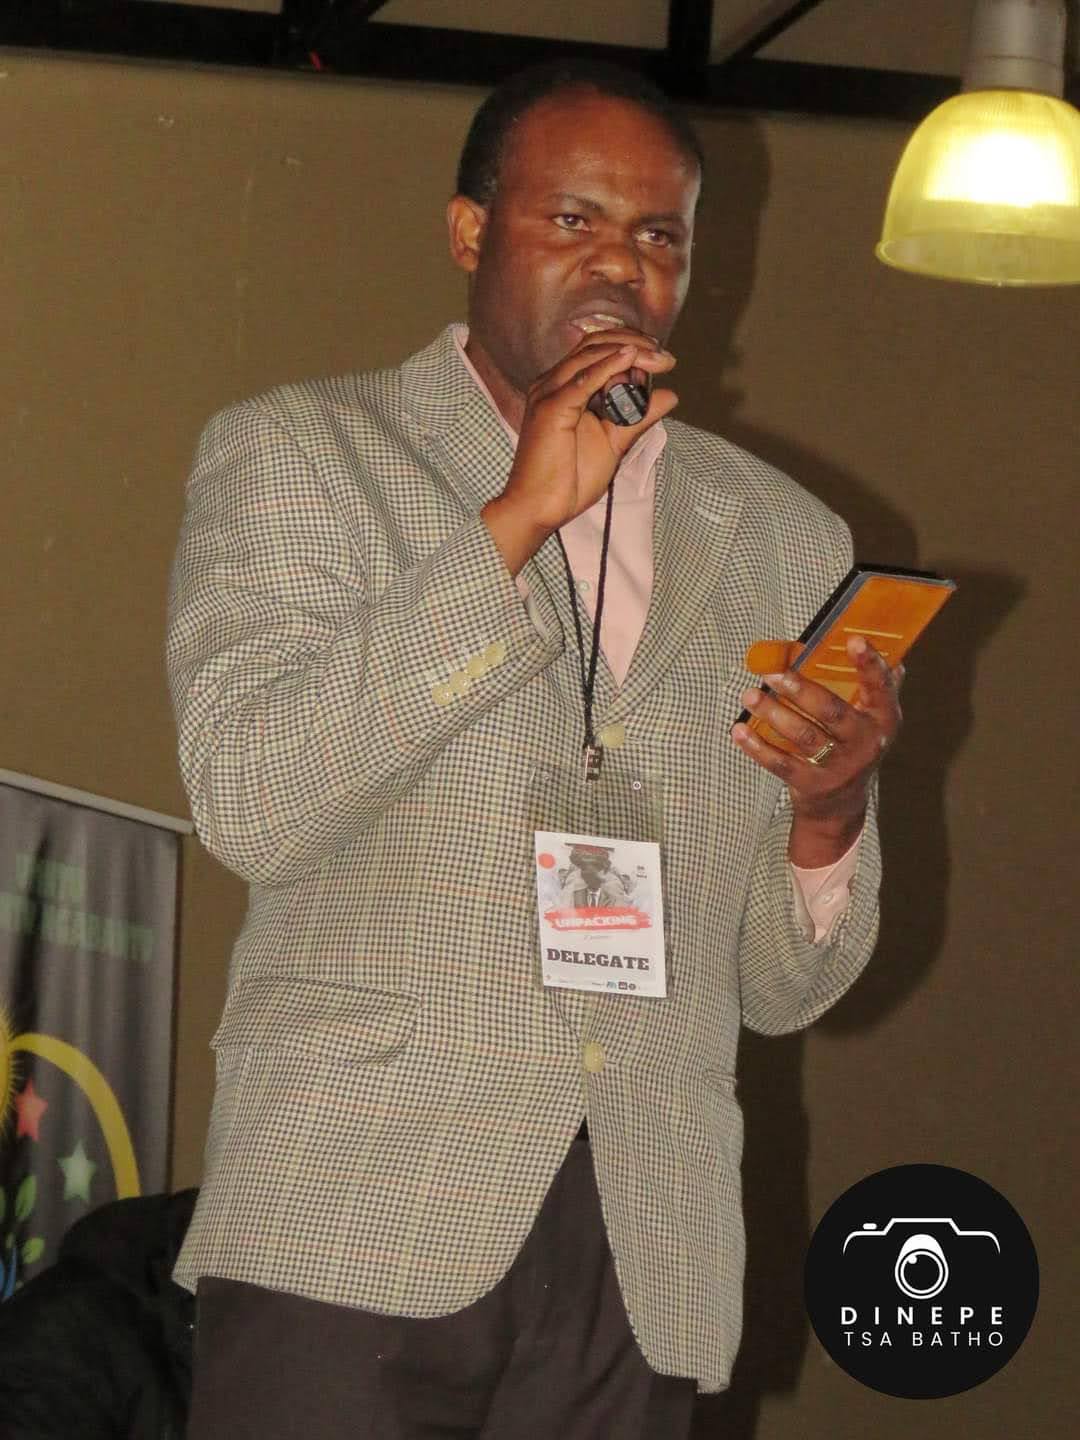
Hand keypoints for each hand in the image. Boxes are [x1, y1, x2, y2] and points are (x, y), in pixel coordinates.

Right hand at [481, 330, 676, 573]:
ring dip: (629, 352)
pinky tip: (632, 358)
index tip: (664, 359)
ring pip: (591, 355)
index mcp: (563, 386)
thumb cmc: (569, 479)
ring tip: (658, 358)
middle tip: (667, 357)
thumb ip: (640, 417)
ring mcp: (548, 393)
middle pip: (595, 343)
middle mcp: (552, 383)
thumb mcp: (615, 441)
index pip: (597, 349)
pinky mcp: (550, 408)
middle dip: (635, 343)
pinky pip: (583, 380)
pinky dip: (609, 366)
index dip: (633, 346)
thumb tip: (671, 395)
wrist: (539, 508)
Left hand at [731, 635, 903, 865]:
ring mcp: (839, 767)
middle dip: (800, 689)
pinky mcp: (812, 785)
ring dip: (773, 713)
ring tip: (749, 695)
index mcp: (883, 718)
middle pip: (831, 712)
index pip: (880, 687)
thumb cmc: (852, 743)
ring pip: (803, 736)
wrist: (842, 804)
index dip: (869, 664)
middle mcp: (865, 743)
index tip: (853, 639)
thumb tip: (861, 638)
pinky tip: (739, 730)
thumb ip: (867, 682)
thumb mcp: (868, 715)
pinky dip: (757, 746)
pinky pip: (781, 763)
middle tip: (770, 672)